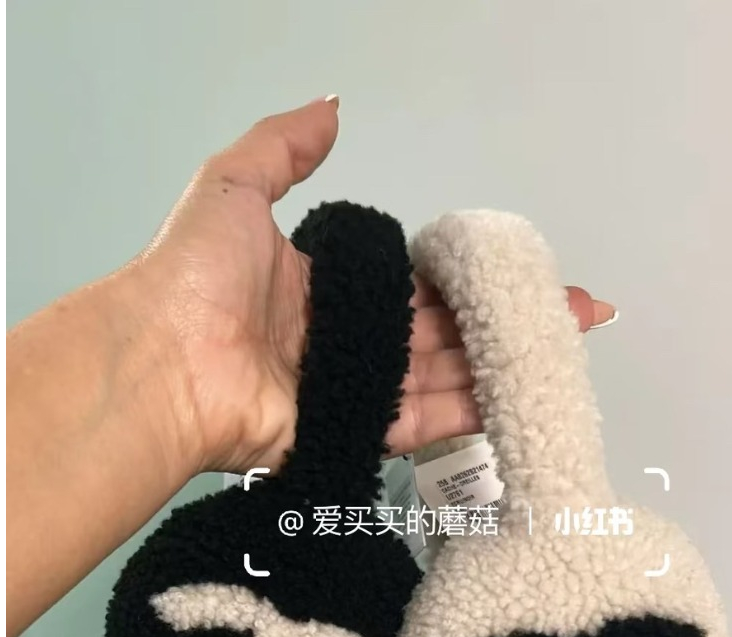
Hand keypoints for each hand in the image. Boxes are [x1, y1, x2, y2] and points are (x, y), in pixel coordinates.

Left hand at [118, 96, 615, 477]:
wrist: (160, 361)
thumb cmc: (196, 274)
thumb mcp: (233, 189)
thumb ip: (282, 148)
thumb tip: (335, 108)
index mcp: (324, 290)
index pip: (410, 285)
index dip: (463, 279)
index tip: (514, 273)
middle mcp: (343, 343)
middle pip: (438, 334)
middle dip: (502, 324)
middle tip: (570, 315)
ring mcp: (349, 391)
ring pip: (438, 379)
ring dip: (499, 367)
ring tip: (561, 353)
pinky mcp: (349, 433)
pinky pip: (417, 422)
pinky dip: (467, 412)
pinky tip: (518, 398)